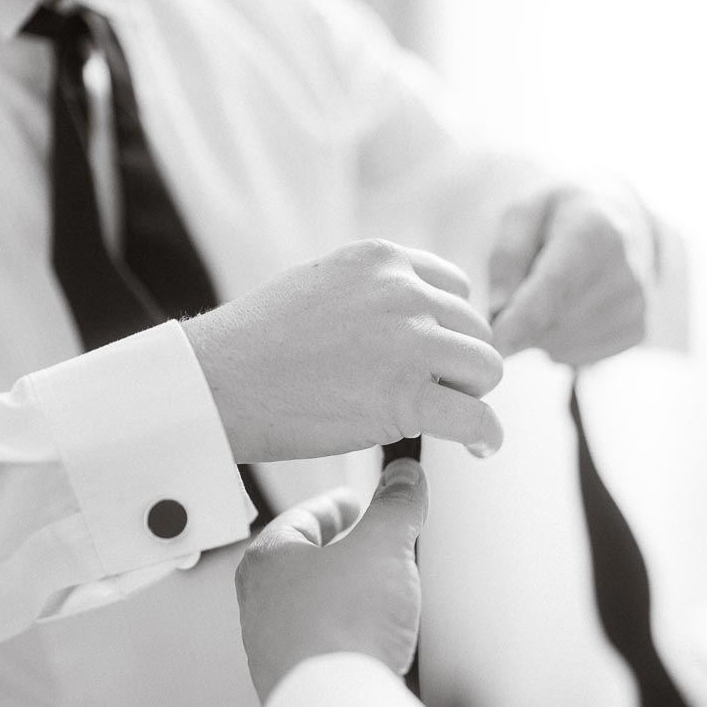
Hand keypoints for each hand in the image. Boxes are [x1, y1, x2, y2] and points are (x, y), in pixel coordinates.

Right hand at [183, 241, 502, 461]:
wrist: (219, 383)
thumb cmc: (257, 347)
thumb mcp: (320, 286)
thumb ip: (372, 295)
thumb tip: (411, 327)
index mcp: (382, 259)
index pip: (456, 290)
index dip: (449, 331)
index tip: (434, 361)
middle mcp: (403, 291)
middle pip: (475, 330)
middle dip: (461, 366)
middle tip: (436, 396)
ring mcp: (409, 341)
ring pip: (486, 369)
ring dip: (471, 397)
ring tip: (451, 419)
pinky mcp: (408, 395)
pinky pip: (477, 416)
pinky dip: (486, 435)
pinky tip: (480, 446)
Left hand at [235, 459, 427, 701]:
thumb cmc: (343, 626)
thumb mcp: (383, 547)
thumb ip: (396, 506)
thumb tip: (406, 477)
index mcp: (268, 560)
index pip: (301, 518)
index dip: (333, 505)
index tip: (352, 502)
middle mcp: (260, 604)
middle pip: (300, 563)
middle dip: (335, 550)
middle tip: (364, 542)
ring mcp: (272, 647)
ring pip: (308, 606)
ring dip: (340, 593)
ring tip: (373, 590)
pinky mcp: (294, 682)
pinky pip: (319, 645)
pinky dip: (343, 632)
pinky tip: (369, 638)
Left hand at [488, 186, 647, 365]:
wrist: (617, 218)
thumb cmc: (559, 216)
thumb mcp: (523, 213)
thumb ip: (506, 256)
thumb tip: (498, 309)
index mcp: (594, 231)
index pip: (555, 287)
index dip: (521, 321)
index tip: (494, 346)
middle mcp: (626, 270)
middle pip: (553, 323)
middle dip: (520, 320)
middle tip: (520, 289)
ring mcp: (637, 304)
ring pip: (561, 346)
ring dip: (539, 332)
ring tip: (549, 293)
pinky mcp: (638, 330)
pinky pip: (577, 357)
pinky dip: (560, 343)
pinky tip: (567, 310)